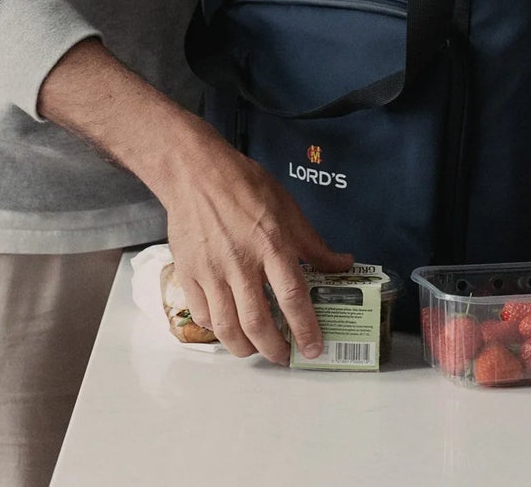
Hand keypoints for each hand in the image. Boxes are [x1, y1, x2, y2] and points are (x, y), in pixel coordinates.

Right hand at [155, 129, 352, 363]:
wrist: (196, 173)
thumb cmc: (244, 186)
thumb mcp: (288, 209)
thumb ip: (314, 244)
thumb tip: (342, 264)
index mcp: (271, 244)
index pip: (292, 297)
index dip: (305, 329)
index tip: (313, 349)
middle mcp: (240, 263)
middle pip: (257, 322)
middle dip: (274, 349)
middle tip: (285, 356)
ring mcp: (210, 271)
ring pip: (226, 327)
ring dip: (245, 348)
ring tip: (257, 349)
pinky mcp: (188, 273)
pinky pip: (202, 314)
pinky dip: (217, 330)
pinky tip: (229, 327)